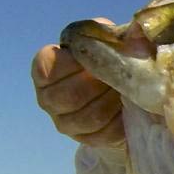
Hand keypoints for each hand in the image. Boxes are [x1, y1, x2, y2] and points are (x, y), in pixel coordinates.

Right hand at [31, 22, 124, 146]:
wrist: (119, 93)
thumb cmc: (106, 60)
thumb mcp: (104, 40)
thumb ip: (105, 34)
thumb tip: (127, 35)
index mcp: (45, 70)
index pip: (47, 67)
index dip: (73, 62)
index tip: (93, 57)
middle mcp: (48, 98)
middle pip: (67, 96)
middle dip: (98, 84)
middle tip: (117, 74)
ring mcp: (65, 122)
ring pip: (87, 117)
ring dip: (111, 101)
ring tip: (124, 89)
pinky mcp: (86, 139)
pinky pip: (103, 133)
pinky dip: (120, 119)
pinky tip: (127, 106)